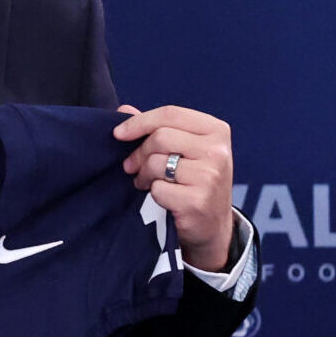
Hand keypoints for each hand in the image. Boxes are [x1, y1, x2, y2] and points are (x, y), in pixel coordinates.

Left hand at [114, 104, 234, 271]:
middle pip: (161, 137)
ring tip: (146, 182)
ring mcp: (210, 176)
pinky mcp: (198, 201)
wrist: (212, 225)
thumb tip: (123, 111)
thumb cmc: (193, 181)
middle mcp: (217, 151)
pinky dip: (153, 194)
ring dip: (143, 175)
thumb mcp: (183, 149)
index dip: (139, 122)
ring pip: (157, 163)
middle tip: (132, 166)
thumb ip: (156, 128)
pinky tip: (162, 199)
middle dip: (139, 153)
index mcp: (216, 130)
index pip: (171, 114)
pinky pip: (158, 189)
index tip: (118, 134)